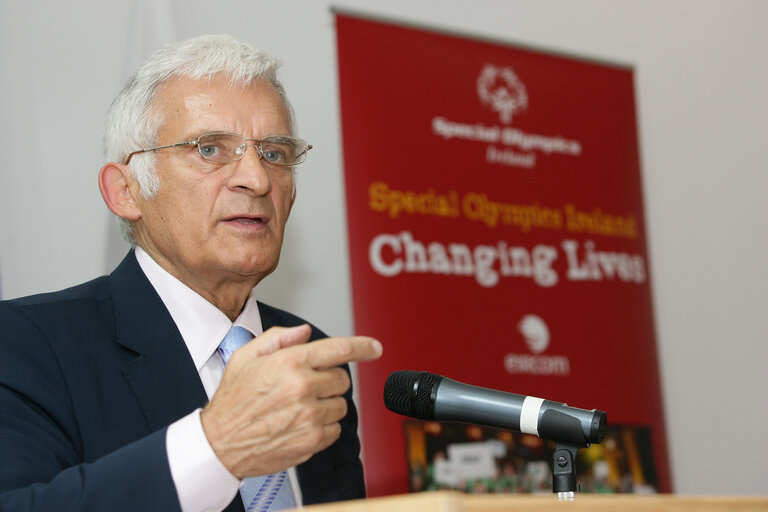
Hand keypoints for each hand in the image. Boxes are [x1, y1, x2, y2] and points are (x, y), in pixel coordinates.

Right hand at [200, 324, 381, 478]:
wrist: (219, 444)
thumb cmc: (231, 400)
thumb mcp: (246, 356)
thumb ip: (278, 338)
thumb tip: (305, 332)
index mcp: (290, 362)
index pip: (338, 349)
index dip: (362, 346)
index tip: (374, 348)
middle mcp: (303, 387)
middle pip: (342, 378)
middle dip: (328, 380)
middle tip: (304, 387)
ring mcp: (310, 415)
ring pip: (341, 404)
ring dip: (326, 404)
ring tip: (298, 408)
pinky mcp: (312, 440)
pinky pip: (335, 429)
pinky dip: (323, 426)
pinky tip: (300, 424)